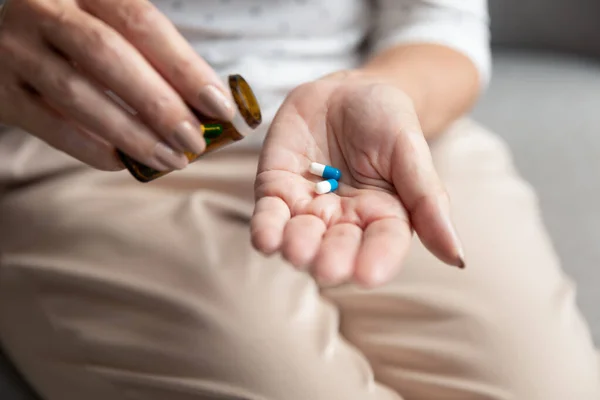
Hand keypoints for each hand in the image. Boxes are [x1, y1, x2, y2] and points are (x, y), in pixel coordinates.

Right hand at [0, 0, 232, 170]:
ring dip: (132, 134)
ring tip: (170, 159)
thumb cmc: (82, 41)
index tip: (220, 107)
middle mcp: (44, 9)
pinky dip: (92, 148)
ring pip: (78, 94)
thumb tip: (211, 107)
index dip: (185, 67)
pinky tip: (124, 162)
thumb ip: (157, 59)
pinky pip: (49, 125)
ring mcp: (16, 48)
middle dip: (159, 105)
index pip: (142, 22)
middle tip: (194, 141)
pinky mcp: (1, 89)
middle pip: (108, 56)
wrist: (8, 42)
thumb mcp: (116, 29)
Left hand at [251, 71, 463, 286]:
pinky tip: (265, 240)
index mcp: (385, 215)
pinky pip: (269, 214)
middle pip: (339, 248)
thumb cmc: (387, 119)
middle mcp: (345, 220)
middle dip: (332, 259)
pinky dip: (266, 228)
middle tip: (327, 268)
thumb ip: (427, 199)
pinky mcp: (277, 189)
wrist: (347, 90)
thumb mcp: (411, 150)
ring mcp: (309, 207)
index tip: (368, 275)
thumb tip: (457, 257)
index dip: (377, 261)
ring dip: (297, 246)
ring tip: (296, 250)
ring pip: (301, 237)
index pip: (384, 245)